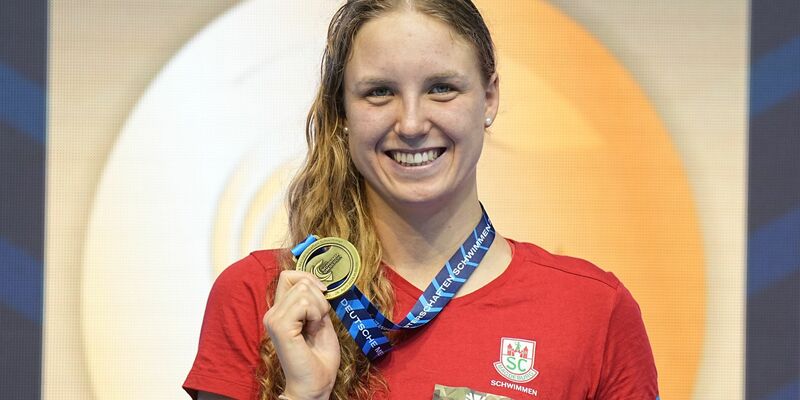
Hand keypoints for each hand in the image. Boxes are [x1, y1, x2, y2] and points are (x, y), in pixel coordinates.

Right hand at [264, 270, 339, 399]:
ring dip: (319, 308)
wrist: (315, 384)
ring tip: (315, 328)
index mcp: (280, 310)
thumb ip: (315, 301)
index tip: (323, 294)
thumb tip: (318, 283)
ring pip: (304, 290)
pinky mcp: (280, 327)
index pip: (288, 276)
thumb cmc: (318, 357)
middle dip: (319, 298)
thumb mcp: (320, 320)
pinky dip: (316, 315)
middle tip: (318, 321)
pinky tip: (313, 330)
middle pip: (300, 281)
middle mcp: (273, 313)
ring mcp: (274, 320)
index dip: (309, 278)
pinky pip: (305, 304)